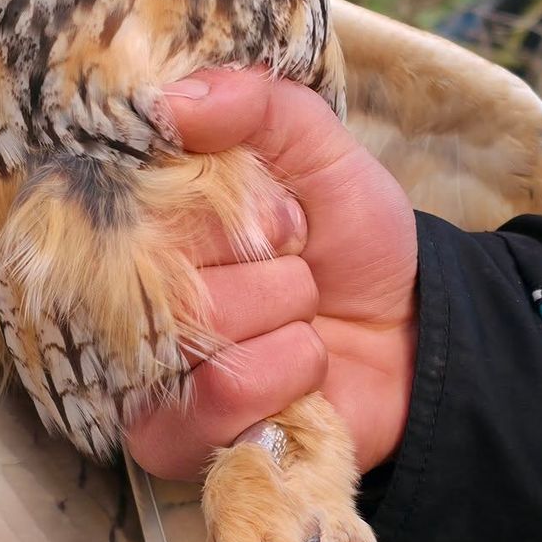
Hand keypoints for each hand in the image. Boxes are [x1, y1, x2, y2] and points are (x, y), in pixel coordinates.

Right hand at [125, 69, 418, 479]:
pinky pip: (220, 396)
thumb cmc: (351, 242)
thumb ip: (257, 105)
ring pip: (201, 328)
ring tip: (304, 316)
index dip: (226, 202)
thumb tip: (167, 101)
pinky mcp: (170, 440)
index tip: (283, 211)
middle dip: (268, 260)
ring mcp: (141, 372)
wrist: (414, 336)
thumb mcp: (320, 150)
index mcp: (145, 221)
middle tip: (298, 265)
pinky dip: (286, 372)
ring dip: (286, 316)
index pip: (134, 193)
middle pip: (168, 265)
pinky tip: (304, 369)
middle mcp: (126, 294)